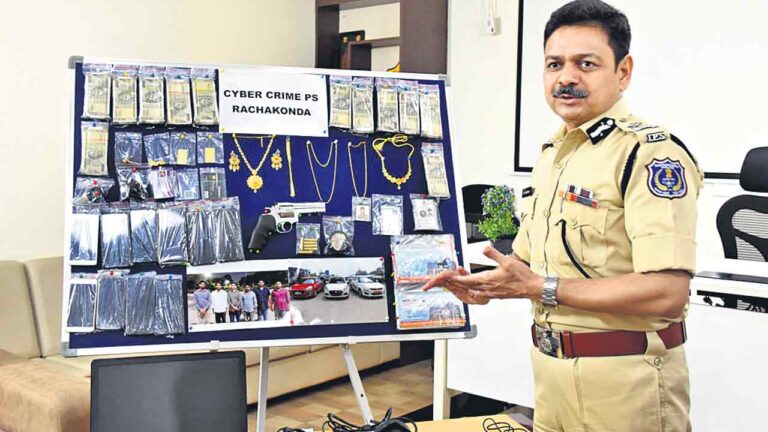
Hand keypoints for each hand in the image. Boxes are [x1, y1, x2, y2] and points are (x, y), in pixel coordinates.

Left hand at [423, 246, 542, 302]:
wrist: (532, 287)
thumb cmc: (521, 277)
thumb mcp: (507, 260)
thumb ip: (494, 254)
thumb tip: (484, 248)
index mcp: (487, 280)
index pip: (465, 280)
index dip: (454, 279)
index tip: (445, 278)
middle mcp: (486, 288)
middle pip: (465, 287)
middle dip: (454, 283)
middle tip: (445, 280)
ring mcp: (490, 292)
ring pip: (471, 290)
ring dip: (463, 286)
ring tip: (456, 281)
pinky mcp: (495, 294)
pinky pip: (478, 293)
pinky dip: (472, 288)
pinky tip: (472, 285)